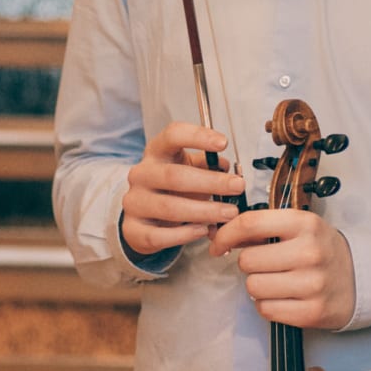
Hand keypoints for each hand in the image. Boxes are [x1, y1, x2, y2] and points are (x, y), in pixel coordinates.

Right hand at [121, 120, 244, 257]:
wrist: (144, 218)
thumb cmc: (173, 189)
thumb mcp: (190, 170)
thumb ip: (208, 166)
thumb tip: (226, 167)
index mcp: (157, 153)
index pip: (172, 135)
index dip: (198, 136)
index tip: (223, 143)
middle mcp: (141, 174)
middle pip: (175, 175)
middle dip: (211, 182)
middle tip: (238, 186)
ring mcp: (134, 202)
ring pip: (169, 207)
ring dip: (204, 211)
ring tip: (228, 213)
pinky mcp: (133, 230)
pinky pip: (159, 235)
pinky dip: (185, 235)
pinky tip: (204, 230)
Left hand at [211, 204, 354, 329]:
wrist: (360, 279)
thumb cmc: (321, 250)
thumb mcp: (300, 227)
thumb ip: (263, 227)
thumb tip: (221, 236)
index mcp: (305, 224)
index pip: (250, 224)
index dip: (226, 235)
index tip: (218, 244)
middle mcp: (310, 252)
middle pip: (247, 261)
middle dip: (249, 264)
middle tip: (266, 265)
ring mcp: (312, 284)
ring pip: (254, 287)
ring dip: (258, 286)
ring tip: (277, 282)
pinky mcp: (312, 312)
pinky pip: (265, 309)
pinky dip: (267, 305)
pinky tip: (283, 297)